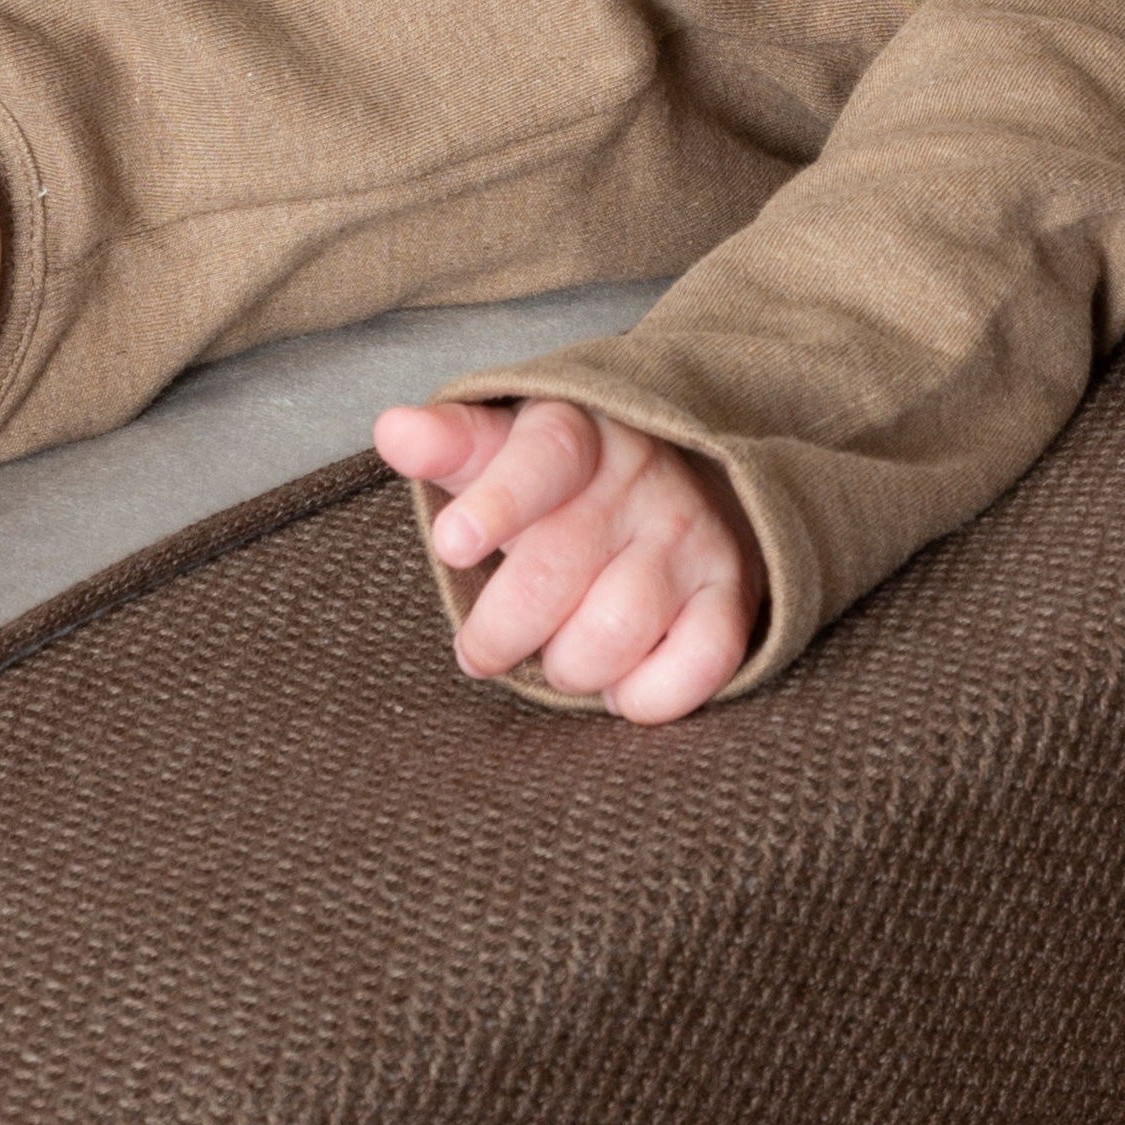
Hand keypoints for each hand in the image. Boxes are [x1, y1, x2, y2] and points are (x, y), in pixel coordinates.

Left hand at [374, 396, 764, 722]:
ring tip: (559, 654)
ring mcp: (691, 535)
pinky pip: (697, 664)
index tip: (451, 542)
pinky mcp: (732, 592)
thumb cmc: (569, 481)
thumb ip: (450, 445)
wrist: (693, 472)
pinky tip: (620, 680)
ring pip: (616, 629)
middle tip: (482, 650)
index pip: (543, 458)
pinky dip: (647, 695)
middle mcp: (641, 479)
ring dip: (570, 666)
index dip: (497, 503)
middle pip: (557, 569)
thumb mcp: (506, 448)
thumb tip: (392, 429)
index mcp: (579, 432)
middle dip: (502, 630)